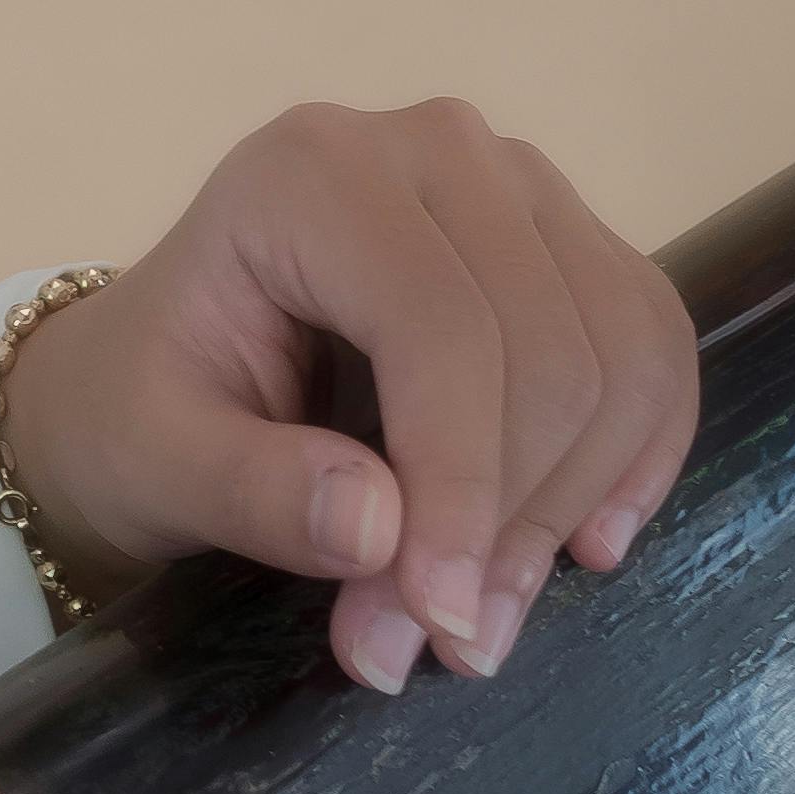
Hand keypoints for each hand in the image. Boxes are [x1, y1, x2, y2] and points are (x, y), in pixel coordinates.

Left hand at [0, 105, 700, 698]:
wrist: (158, 371)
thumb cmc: (143, 406)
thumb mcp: (155, 460)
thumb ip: (253, 490)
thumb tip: (378, 527)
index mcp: (312, 177)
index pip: (442, 330)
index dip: (460, 486)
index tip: (442, 620)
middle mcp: (432, 149)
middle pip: (547, 345)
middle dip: (510, 518)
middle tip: (447, 644)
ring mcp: (514, 184)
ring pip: (617, 351)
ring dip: (574, 503)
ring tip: (488, 616)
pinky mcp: (565, 237)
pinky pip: (651, 342)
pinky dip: (637, 452)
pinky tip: (586, 542)